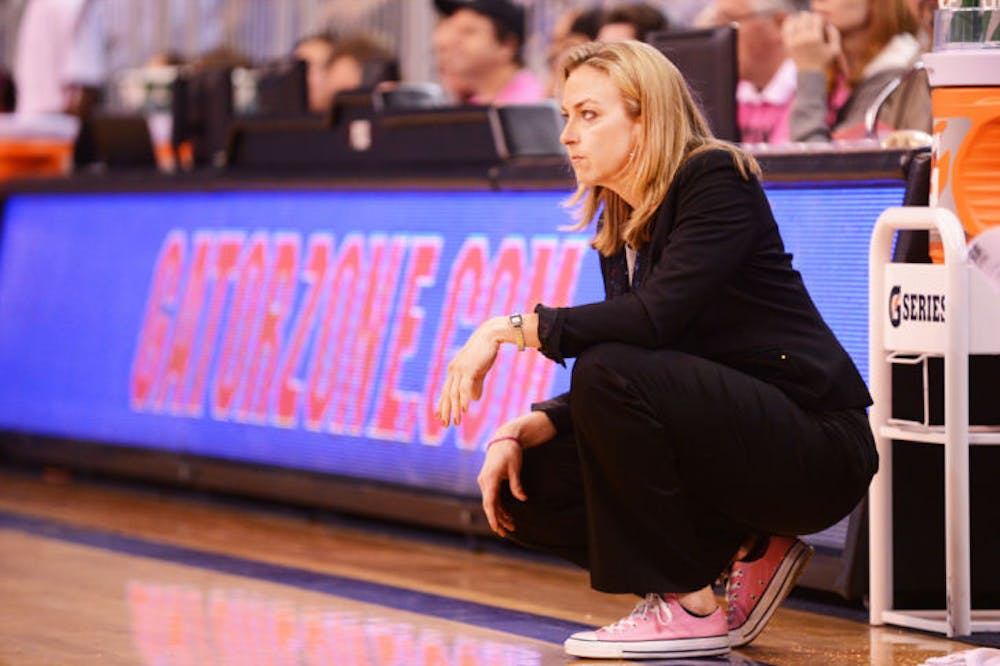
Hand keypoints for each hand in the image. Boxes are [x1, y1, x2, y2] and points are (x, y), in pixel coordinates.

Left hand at [436, 319, 501, 425]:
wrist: (490, 335)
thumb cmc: (485, 351)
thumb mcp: (479, 371)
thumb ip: (476, 385)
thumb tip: (474, 399)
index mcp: (454, 371)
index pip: (445, 391)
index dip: (442, 404)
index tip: (439, 417)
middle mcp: (453, 371)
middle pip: (446, 394)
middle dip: (445, 411)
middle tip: (444, 425)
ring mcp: (459, 369)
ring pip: (454, 393)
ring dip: (455, 409)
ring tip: (456, 422)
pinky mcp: (468, 369)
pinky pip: (464, 388)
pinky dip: (464, 400)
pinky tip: (464, 410)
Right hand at [476, 412, 555, 536]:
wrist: (503, 438)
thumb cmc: (510, 451)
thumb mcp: (515, 468)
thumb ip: (517, 484)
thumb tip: (522, 499)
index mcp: (490, 479)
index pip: (489, 502)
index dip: (493, 517)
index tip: (497, 528)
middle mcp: (484, 482)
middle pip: (489, 506)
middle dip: (497, 520)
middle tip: (507, 533)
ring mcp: (485, 482)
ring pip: (491, 503)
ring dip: (500, 515)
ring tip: (512, 526)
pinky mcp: (489, 482)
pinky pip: (493, 497)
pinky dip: (500, 507)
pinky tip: (508, 515)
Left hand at [782, 11, 844, 74]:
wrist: (809, 74)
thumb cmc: (824, 61)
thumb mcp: (835, 49)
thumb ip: (834, 34)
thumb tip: (827, 24)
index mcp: (815, 38)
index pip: (816, 17)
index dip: (820, 20)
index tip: (821, 27)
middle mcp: (802, 38)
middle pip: (804, 16)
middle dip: (810, 19)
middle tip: (813, 27)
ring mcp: (793, 41)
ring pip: (794, 20)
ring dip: (799, 20)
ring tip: (804, 27)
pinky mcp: (787, 44)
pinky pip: (785, 28)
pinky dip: (789, 24)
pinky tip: (795, 28)